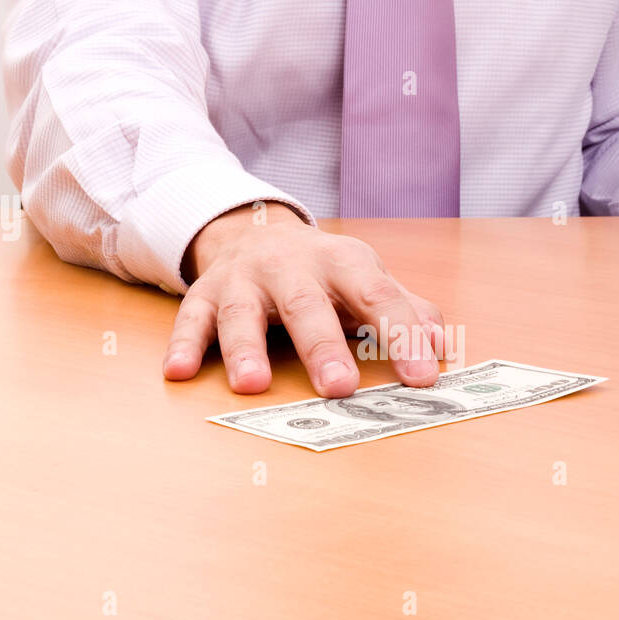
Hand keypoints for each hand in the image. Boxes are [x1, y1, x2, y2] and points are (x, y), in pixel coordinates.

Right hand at [163, 202, 443, 395]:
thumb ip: (406, 310)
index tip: (422, 378)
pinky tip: (179, 371)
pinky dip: (184, 344)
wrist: (256, 231)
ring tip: (251, 385)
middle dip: (321, 347)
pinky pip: (191, 318)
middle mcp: (291, 265)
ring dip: (245, 348)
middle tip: (338, 388)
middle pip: (306, 305)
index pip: (378, 297)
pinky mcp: (206, 292)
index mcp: (343, 262)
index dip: (402, 335)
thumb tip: (440, 343)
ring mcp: (244, 279)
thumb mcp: (368, 281)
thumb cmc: (324, 273)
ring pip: (242, 312)